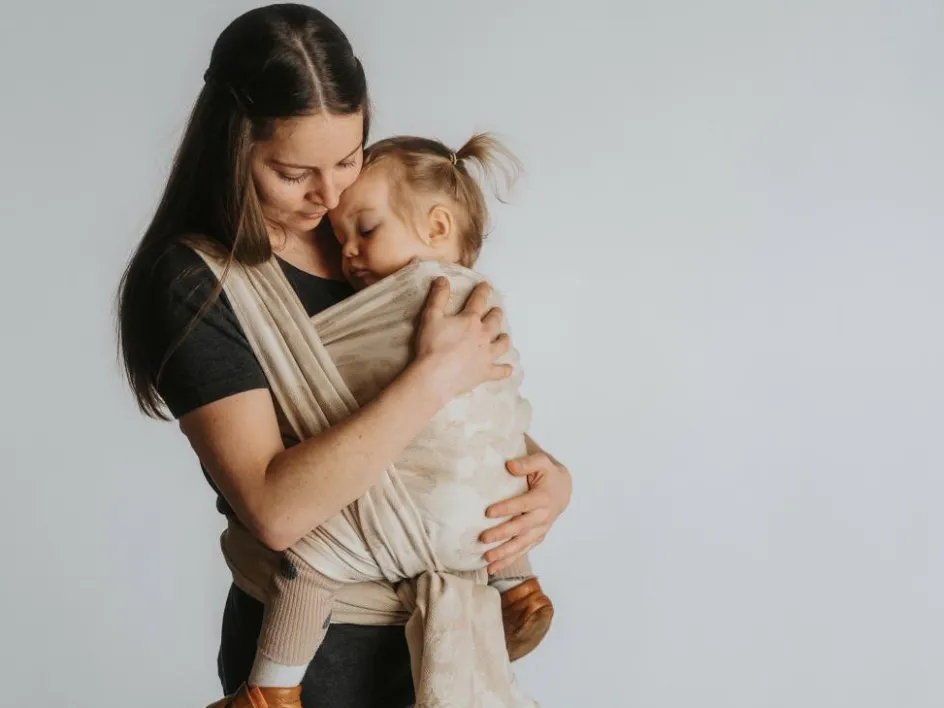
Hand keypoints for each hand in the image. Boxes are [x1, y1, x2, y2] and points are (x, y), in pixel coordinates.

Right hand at [413, 277, 511, 402]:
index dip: (482, 291)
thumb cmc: (432, 345)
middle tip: (497, 311)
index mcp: (470, 320)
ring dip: (503, 339)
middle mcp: (483, 335)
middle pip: (494, 321)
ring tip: (503, 337)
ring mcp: (487, 355)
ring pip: (502, 344)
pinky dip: (505, 370)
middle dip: (496, 314)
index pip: (478, 301)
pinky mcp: (486, 372)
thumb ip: (438, 297)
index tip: (486, 285)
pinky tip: (508, 369)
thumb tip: (443, 279)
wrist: (435, 376)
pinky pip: (500, 371)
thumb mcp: (431, 317)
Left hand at [479, 446, 572, 573]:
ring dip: (504, 553)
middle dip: (501, 534)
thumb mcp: (541, 462)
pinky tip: (494, 568)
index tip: (488, 512)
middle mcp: (543, 517)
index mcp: (543, 498)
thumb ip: (526, 463)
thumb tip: (509, 466)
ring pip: (521, 544)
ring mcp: (540, 530)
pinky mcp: (537, 538)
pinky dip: (509, 560)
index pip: (522, 504)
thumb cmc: (548, 474)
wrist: (563, 490)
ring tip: (487, 560)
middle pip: (520, 528)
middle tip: (483, 539)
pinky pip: (523, 551)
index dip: (506, 509)